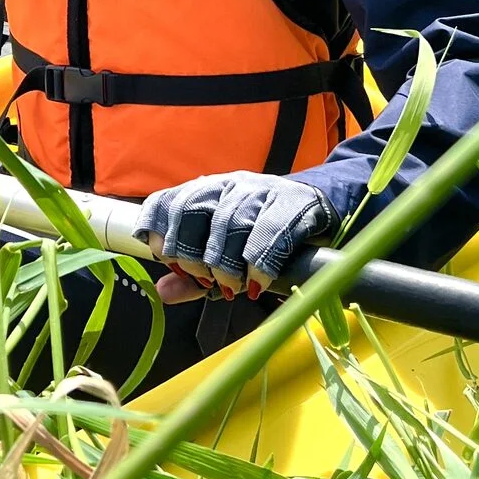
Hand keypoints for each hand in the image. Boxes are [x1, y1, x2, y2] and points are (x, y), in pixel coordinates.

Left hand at [135, 173, 341, 303]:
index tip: (167, 260)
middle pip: (193, 210)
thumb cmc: (262, 235)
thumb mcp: (224, 254)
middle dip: (191, 252)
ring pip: (230, 223)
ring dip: (226, 265)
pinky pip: (269, 234)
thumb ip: (192, 274)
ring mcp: (261, 190)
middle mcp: (230, 185)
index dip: (160, 231)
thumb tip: (162, 292)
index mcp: (206, 191)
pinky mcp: (293, 203)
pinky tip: (257, 284)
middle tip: (203, 279)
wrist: (318, 209)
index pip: (169, 202)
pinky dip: (259, 266)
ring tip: (232, 288)